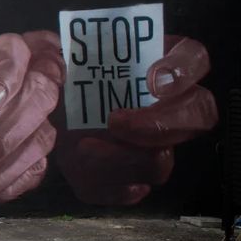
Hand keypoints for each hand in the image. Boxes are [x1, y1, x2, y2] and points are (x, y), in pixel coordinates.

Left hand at [0, 32, 63, 210]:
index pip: (16, 53)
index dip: (7, 73)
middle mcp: (26, 84)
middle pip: (37, 99)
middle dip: (4, 133)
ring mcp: (37, 120)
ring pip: (41, 139)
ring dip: (3, 168)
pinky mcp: (36, 154)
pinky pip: (35, 171)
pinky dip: (8, 186)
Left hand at [56, 36, 216, 204]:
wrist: (41, 110)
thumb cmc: (62, 77)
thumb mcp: (68, 58)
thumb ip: (79, 50)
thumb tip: (68, 49)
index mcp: (158, 66)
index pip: (195, 58)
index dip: (183, 69)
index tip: (152, 80)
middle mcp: (167, 108)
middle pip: (198, 115)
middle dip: (159, 124)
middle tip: (115, 121)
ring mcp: (152, 146)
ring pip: (161, 163)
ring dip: (122, 159)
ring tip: (83, 147)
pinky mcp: (123, 177)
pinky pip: (126, 191)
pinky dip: (109, 187)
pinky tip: (89, 173)